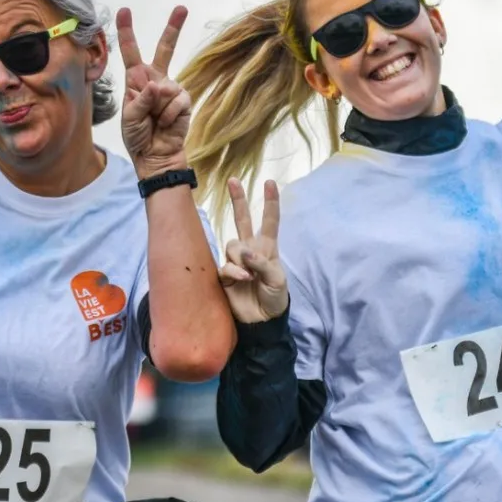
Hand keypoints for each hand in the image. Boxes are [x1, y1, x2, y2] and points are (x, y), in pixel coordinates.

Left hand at [117, 7, 190, 178]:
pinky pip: (177, 101)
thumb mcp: (130, 117)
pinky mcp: (185, 101)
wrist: (155, 157)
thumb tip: (157, 85)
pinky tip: (166, 125)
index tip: (125, 11)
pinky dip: (169, 115)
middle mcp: (156, 80)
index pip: (131, 52)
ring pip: (167, 87)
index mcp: (137, 81)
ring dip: (158, 109)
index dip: (127, 32)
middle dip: (174, 28)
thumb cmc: (138, 137)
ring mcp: (172, 90)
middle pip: (165, 49)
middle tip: (182, 8)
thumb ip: (141, 99)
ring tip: (155, 122)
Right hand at [219, 178, 287, 322]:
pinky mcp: (224, 275)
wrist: (262, 321)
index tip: (270, 183)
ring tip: (249, 275)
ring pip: (232, 245)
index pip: (270, 221)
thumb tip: (245, 252)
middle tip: (233, 181)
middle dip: (238, 200)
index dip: (270, 202)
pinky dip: (235, 271)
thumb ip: (263, 263)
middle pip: (242, 220)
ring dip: (240, 257)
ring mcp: (236, 261)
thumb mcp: (277, 280)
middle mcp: (250, 250)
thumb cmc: (275, 298)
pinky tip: (243, 280)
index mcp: (267, 248)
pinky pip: (225, 265)